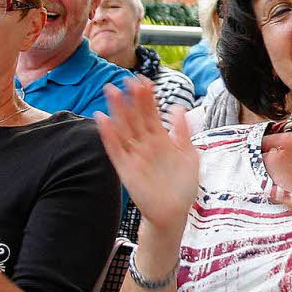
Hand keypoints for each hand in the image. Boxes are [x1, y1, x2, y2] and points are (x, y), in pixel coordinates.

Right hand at [95, 78, 197, 241]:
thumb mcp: (189, 154)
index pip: (150, 113)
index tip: (142, 79)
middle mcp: (145, 144)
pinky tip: (102, 120)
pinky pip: (114, 150)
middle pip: (135, 117)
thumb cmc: (183, 185)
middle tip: (125, 79)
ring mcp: (134, 155)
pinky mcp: (125, 169)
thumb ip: (183, 131)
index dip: (146, 97)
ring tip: (110, 91)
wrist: (175, 212)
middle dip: (130, 99)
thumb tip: (178, 106)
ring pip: (122, 128)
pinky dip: (108, 136)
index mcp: (160, 139)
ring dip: (116, 111)